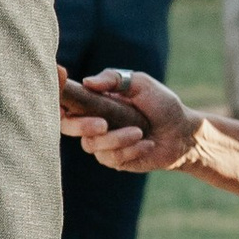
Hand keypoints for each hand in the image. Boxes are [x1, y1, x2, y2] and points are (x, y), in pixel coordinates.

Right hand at [59, 67, 201, 173]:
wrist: (182, 132)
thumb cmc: (161, 104)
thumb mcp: (140, 83)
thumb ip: (114, 78)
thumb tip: (87, 82)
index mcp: (94, 100)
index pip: (65, 99)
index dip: (56, 95)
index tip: (60, 88)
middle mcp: (92, 121)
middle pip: (66, 126)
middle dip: (82, 126)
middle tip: (103, 124)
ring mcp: (101, 142)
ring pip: (91, 145)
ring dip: (117, 139)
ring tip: (140, 132)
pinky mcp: (113, 160)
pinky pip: (111, 158)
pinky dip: (130, 150)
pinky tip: (147, 144)